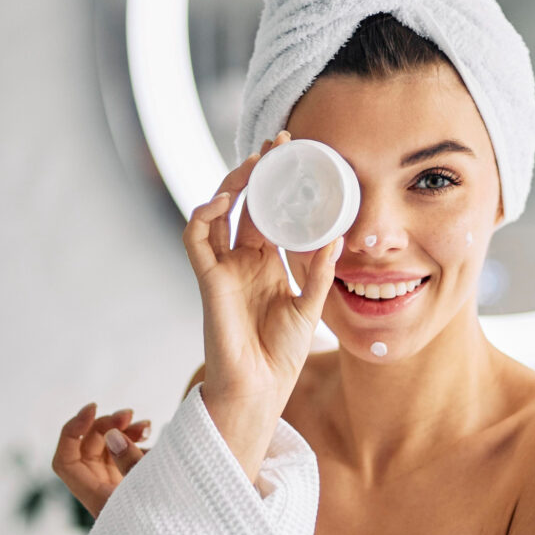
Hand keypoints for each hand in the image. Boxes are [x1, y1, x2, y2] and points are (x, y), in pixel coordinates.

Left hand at [52, 403, 151, 518]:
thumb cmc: (167, 523)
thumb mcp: (150, 489)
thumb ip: (129, 460)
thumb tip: (114, 436)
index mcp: (96, 497)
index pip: (66, 459)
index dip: (72, 430)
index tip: (93, 409)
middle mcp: (102, 491)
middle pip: (88, 448)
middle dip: (107, 426)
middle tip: (130, 414)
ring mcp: (117, 487)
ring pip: (107, 449)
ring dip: (123, 431)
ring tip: (146, 424)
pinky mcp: (134, 484)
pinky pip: (125, 455)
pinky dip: (135, 442)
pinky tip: (152, 437)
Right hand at [184, 130, 342, 418]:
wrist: (260, 388)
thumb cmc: (281, 354)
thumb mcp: (310, 306)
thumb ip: (320, 272)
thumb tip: (339, 236)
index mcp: (266, 263)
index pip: (268, 212)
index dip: (276, 184)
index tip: (295, 155)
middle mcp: (242, 260)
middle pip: (242, 204)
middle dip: (255, 172)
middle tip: (276, 145)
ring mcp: (222, 268)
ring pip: (215, 213)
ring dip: (230, 184)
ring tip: (253, 163)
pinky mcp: (207, 280)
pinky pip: (195, 238)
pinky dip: (203, 214)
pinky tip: (222, 199)